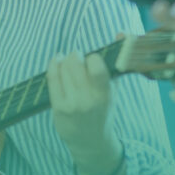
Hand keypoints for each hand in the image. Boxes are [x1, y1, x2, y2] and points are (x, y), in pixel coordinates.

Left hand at [46, 51, 122, 174]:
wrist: (90, 142)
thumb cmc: (103, 111)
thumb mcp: (112, 90)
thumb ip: (116, 62)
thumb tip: (122, 32)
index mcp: (105, 94)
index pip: (96, 66)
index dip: (92, 58)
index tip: (92, 60)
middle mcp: (88, 100)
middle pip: (76, 63)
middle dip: (76, 56)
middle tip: (78, 58)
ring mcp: (71, 104)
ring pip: (63, 68)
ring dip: (65, 60)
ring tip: (68, 62)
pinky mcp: (58, 107)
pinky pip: (52, 78)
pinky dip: (54, 65)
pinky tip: (57, 62)